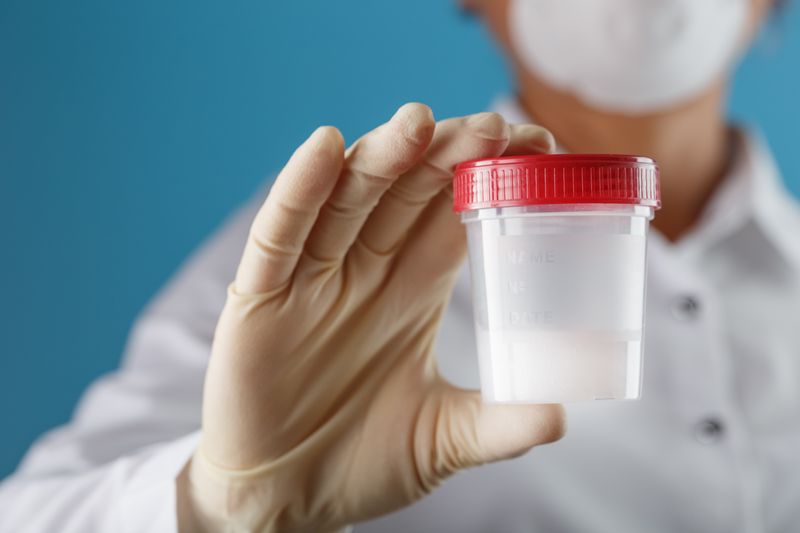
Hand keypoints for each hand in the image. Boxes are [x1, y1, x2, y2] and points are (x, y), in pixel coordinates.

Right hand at [180, 104, 564, 531]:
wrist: (285, 500)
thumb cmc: (362, 462)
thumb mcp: (442, 440)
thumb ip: (499, 425)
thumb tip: (565, 415)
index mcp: (412, 291)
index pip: (453, 217)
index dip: (490, 178)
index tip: (535, 145)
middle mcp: (365, 272)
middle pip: (407, 195)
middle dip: (446, 157)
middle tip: (490, 127)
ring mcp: (312, 279)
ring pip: (347, 202)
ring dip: (380, 158)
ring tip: (419, 124)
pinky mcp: (259, 298)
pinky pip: (279, 236)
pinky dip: (298, 191)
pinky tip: (325, 149)